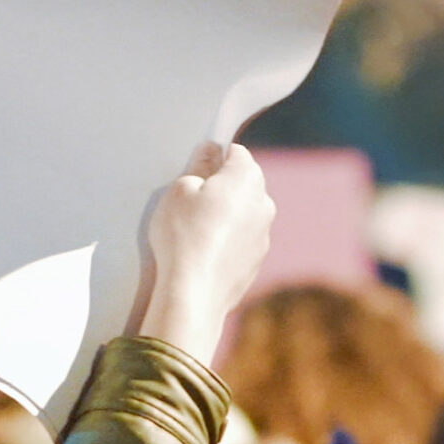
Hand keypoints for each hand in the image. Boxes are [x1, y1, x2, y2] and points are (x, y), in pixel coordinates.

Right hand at [134, 142, 274, 363]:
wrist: (195, 292)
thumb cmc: (183, 235)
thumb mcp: (180, 189)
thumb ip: (199, 165)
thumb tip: (210, 152)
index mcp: (247, 179)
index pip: (237, 153)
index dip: (215, 156)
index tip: (196, 169)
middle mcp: (264, 204)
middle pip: (245, 183)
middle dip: (222, 186)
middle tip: (192, 201)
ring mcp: (264, 235)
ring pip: (245, 213)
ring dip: (226, 214)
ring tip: (196, 230)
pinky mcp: (257, 261)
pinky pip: (243, 240)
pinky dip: (228, 240)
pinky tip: (205, 252)